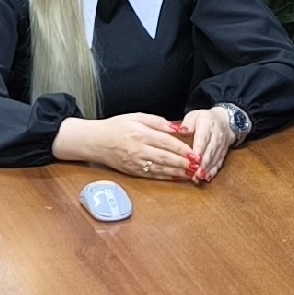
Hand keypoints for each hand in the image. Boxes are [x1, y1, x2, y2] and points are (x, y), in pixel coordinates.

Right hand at [62, 113, 196, 181]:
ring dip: (178, 172)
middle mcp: (138, 150)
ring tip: (192, 173)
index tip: (195, 152)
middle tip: (198, 165)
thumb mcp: (137, 117)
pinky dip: (167, 177)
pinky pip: (152, 175)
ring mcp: (135, 163)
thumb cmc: (116, 126)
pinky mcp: (132, 171)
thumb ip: (158, 122)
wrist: (95, 141)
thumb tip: (178, 127)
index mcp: (140, 134)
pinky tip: (177, 177)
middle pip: (165, 157)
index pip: (166, 142)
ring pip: (161, 169)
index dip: (182, 149)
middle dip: (183, 163)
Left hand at [179, 106, 236, 183]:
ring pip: (215, 158)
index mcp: (207, 125)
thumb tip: (181, 130)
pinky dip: (213, 171)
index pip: (203, 137)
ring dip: (207, 169)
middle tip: (196, 172)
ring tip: (199, 177)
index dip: (200, 148)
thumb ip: (187, 123)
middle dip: (204, 163)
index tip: (195, 158)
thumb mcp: (194, 116)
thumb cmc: (204, 119)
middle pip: (210, 150)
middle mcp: (216, 136)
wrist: (225, 121)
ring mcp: (221, 146)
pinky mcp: (223, 153)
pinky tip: (207, 178)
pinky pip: (219, 163)